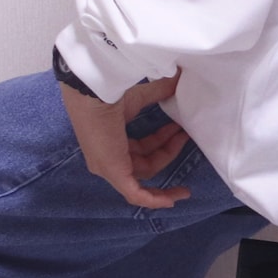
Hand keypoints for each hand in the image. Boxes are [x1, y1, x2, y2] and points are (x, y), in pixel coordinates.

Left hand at [60, 74, 191, 209]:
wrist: (92, 95)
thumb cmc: (107, 95)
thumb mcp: (138, 97)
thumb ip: (158, 93)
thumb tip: (179, 78)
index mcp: (111, 142)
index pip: (141, 150)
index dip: (163, 141)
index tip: (180, 129)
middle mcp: (108, 159)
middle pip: (145, 162)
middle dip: (168, 148)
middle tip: (185, 132)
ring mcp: (110, 169)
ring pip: (144, 176)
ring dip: (167, 159)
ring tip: (185, 142)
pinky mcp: (114, 174)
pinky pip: (136, 195)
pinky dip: (154, 200)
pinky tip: (173, 200)